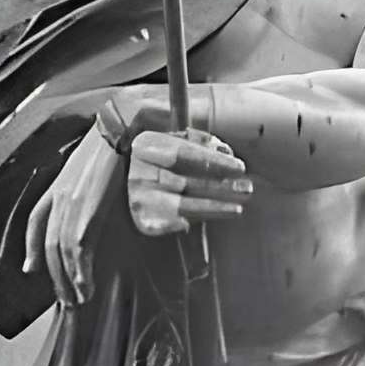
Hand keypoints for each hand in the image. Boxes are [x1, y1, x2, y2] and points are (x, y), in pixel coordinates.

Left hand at [23, 124, 120, 306]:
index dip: (32, 248)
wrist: (124, 127)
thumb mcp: (94, 168)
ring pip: (62, 253)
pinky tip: (86, 286)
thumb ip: (87, 188)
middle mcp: (59, 196)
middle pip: (49, 246)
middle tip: (66, 299)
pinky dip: (81, 272)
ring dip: (70, 280)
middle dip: (56, 276)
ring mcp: (71, 204)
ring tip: (80, 299)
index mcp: (59, 185)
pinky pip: (78, 250)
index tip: (30, 269)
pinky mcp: (86, 211)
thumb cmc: (117, 146)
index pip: (36, 222)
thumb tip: (96, 201)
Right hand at [127, 128, 252, 236]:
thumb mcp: (171, 140)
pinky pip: (165, 225)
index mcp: (147, 145)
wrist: (117, 182)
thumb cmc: (154, 157)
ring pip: (183, 206)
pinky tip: (198, 225)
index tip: (240, 167)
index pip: (185, 153)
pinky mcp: (140, 217)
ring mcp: (139, 196)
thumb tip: (223, 149)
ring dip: (213, 208)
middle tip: (247, 189)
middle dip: (221, 187)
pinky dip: (182, 224)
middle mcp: (140, 172)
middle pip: (188, 182)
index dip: (214, 161)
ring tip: (237, 209)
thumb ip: (197, 140)